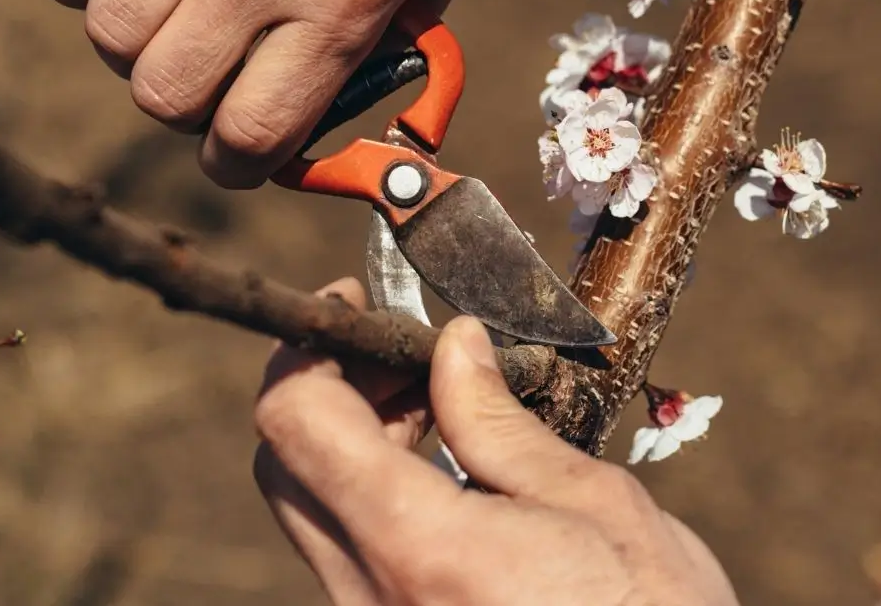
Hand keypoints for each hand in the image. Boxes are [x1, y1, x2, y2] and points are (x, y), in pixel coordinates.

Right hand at [36, 0, 552, 187]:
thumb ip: (406, 23)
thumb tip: (351, 89)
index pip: (252, 132)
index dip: (237, 162)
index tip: (237, 149)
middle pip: (163, 90)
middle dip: (181, 102)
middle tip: (203, 71)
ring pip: (108, 26)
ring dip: (129, 38)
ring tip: (163, 8)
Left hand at [251, 279, 739, 605]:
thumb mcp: (594, 506)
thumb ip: (503, 423)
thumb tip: (454, 346)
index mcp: (419, 547)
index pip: (295, 421)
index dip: (307, 344)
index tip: (354, 304)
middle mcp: (370, 597)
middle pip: (285, 466)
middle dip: (333, 389)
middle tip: (408, 357)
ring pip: (314, 515)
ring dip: (356, 444)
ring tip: (443, 413)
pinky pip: (349, 558)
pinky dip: (377, 498)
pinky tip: (451, 481)